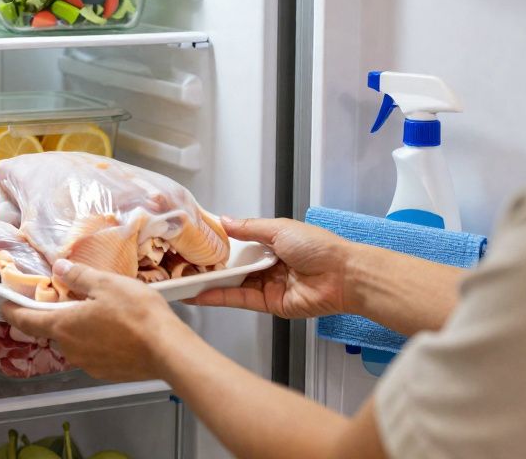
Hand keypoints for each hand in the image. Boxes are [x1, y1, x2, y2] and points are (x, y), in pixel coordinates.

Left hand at [1, 259, 188, 381]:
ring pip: (76, 342)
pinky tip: (115, 330)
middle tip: (69, 298)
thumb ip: (79, 276)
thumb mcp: (106, 284)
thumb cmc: (136, 313)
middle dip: (57, 315)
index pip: (27, 321)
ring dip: (80, 328)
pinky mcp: (107, 372)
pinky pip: (94, 353)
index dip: (13, 312)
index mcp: (64, 326)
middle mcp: (71, 349)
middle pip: (54, 330)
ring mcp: (89, 364)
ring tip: (99, 311)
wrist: (167, 350)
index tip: (4, 305)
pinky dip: (97, 341)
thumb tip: (60, 268)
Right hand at [189, 217, 355, 319]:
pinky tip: (200, 294)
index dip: (219, 242)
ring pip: (233, 284)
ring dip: (210, 282)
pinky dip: (220, 297)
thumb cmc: (318, 247)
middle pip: (233, 265)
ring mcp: (267, 285)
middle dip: (210, 265)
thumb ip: (248, 228)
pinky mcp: (269, 305)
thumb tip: (224, 220)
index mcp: (272, 242)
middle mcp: (268, 264)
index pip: (239, 242)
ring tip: (183, 280)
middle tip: (181, 262)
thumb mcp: (279, 228)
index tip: (195, 241)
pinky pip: (240, 299)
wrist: (343, 276)